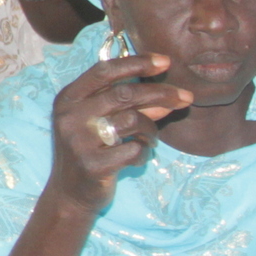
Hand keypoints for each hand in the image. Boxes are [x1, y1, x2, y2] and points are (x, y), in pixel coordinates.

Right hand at [45, 51, 188, 207]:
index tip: (166, 62)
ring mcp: (79, 141)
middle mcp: (70, 116)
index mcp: (69, 98)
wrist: (70, 193)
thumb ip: (127, 105)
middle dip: (161, 93)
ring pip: (133, 120)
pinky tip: (139, 156)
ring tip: (152, 139)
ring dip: (151, 129)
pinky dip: (144, 152)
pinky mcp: (93, 164)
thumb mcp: (100, 121)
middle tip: (186, 98)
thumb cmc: (90, 150)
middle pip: (124, 94)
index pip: (104, 70)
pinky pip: (134, 150)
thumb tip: (168, 94)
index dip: (137, 64)